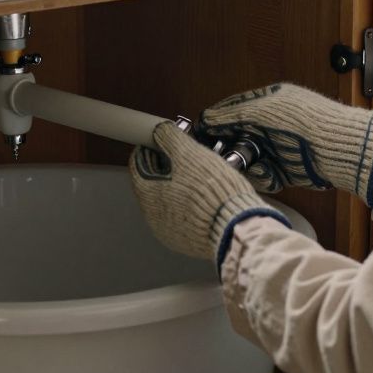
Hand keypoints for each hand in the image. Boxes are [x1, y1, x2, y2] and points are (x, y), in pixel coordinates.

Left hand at [130, 121, 289, 269]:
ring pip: (167, 201)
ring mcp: (168, 232)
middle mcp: (152, 217)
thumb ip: (170, 138)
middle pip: (151, 184)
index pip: (137, 166)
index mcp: (148, 195)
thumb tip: (160, 131)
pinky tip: (203, 194)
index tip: (160, 141)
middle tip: (181, 154)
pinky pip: (181, 216)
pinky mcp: (186, 242)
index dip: (148, 148)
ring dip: (177, 185)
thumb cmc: (211, 190)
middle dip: (164, 166)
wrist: (235, 227)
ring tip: (197, 173)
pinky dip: (187, 203)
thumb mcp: (189, 154)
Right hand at [197, 83, 372, 206]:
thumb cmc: (308, 121)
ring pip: (249, 159)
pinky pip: (265, 175)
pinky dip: (266, 177)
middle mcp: (273, 123)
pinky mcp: (288, 169)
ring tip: (259, 166)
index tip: (202, 133)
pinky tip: (272, 175)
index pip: (233, 109)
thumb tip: (208, 117)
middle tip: (225, 155)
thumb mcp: (263, 111)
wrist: (340, 149)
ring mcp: (280, 146)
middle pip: (238, 137)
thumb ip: (232, 114)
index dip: (216, 122)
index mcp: (269, 101)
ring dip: (250, 165)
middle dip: (232, 147)